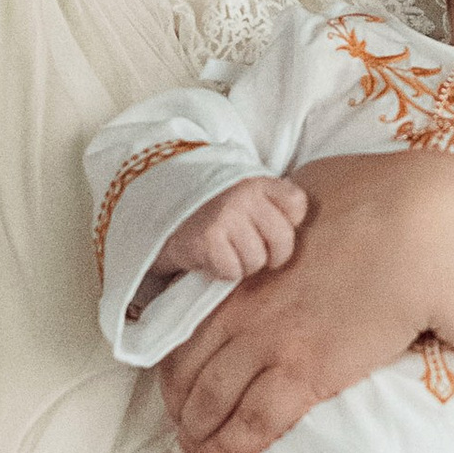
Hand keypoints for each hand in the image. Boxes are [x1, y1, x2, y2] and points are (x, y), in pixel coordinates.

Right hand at [158, 175, 306, 285]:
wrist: (152, 205)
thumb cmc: (206, 207)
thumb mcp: (240, 193)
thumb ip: (269, 205)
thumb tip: (301, 236)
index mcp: (257, 181)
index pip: (297, 205)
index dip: (286, 224)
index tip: (266, 228)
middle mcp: (244, 195)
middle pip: (283, 240)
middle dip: (269, 255)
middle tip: (248, 252)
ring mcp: (226, 217)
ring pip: (257, 261)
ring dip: (241, 265)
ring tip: (223, 252)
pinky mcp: (207, 240)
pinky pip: (231, 271)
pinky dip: (220, 272)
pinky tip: (208, 258)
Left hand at [161, 154, 449, 452]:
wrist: (416, 232)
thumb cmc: (371, 198)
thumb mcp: (303, 192)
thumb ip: (279, 216)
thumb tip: (284, 215)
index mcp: (238, 269)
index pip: (182, 328)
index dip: (173, 365)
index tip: (177, 385)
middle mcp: (242, 310)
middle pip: (187, 371)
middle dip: (179, 408)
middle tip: (184, 429)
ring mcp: (272, 343)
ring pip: (210, 402)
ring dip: (199, 434)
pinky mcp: (308, 372)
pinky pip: (255, 421)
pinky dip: (233, 446)